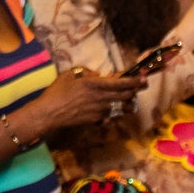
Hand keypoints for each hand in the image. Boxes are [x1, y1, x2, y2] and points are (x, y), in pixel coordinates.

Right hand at [27, 66, 146, 134]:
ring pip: (123, 107)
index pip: (122, 83)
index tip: (144, 78)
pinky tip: (116, 110)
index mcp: (95, 84)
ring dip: (130, 102)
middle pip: (126, 95)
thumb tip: (98, 75)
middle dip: (137, 90)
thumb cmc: (57, 92)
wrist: (49, 113)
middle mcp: (101, 98)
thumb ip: (86, 72)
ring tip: (131, 98)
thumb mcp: (70, 74)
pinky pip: (113, 117)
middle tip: (142, 86)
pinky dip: (117, 113)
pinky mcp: (97, 120)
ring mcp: (101, 111)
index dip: (135, 81)